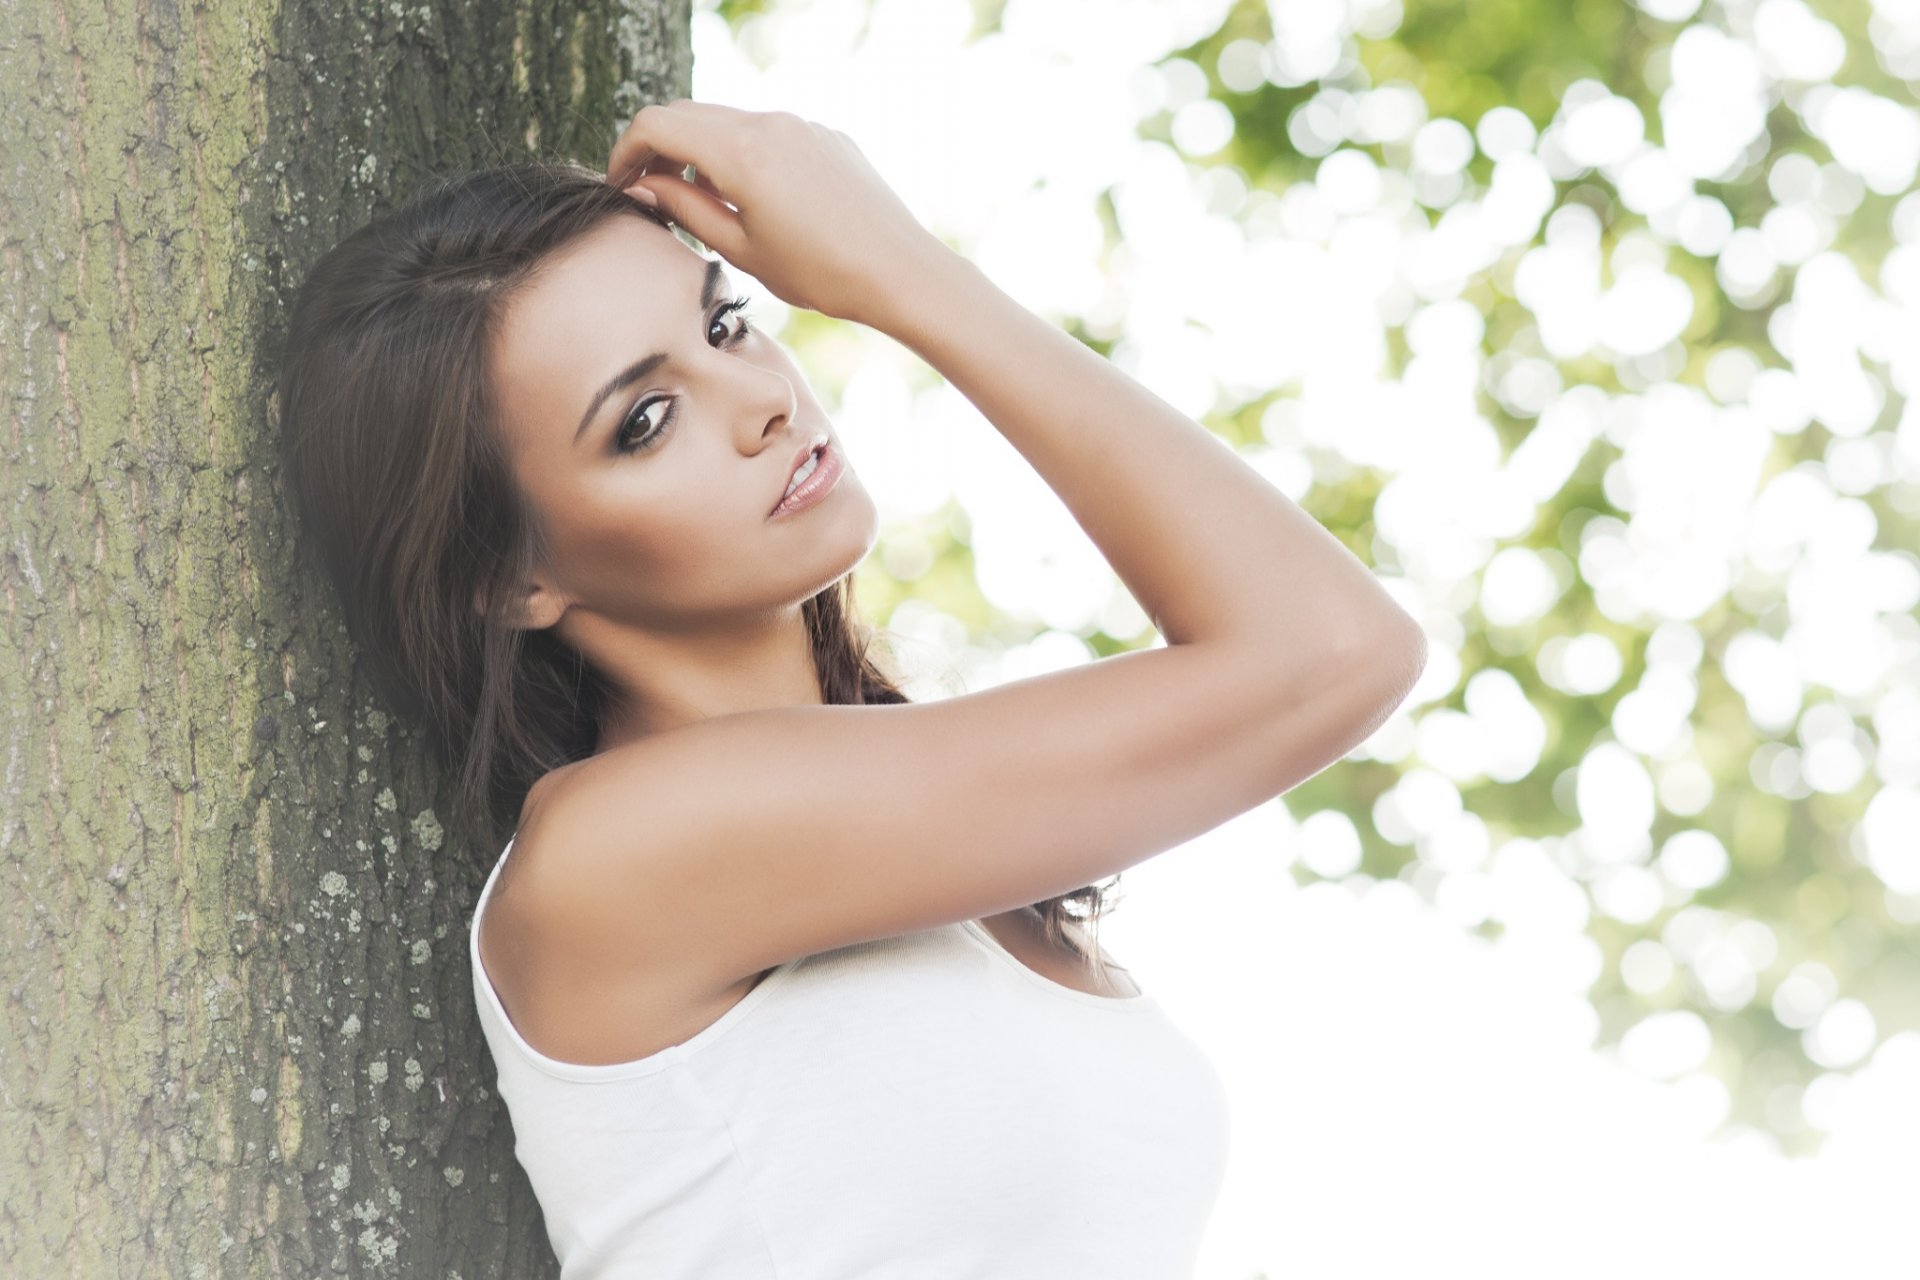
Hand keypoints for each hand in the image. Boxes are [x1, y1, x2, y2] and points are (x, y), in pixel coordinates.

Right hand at [606, 100, 942, 329]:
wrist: (901, 272)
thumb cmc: (822, 273)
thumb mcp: (741, 249)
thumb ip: (685, 210)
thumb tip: (644, 187)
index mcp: (740, 152)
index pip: (656, 126)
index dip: (626, 154)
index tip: (622, 187)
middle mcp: (770, 123)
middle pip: (688, 114)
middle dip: (659, 149)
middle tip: (651, 195)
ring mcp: (801, 124)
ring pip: (728, 121)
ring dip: (701, 151)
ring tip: (703, 204)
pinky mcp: (825, 135)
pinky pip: (768, 132)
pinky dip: (742, 154)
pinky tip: (753, 200)